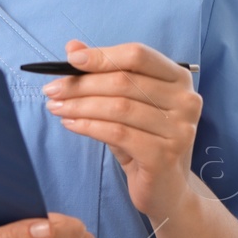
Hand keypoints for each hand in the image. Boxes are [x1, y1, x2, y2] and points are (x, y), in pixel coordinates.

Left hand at [42, 40, 202, 220]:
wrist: (167, 190)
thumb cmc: (144, 140)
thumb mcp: (126, 103)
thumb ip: (104, 73)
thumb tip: (73, 47)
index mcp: (179, 79)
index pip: (138, 56)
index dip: (102, 55)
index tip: (71, 60)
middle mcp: (186, 100)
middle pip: (124, 81)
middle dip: (82, 84)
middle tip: (52, 89)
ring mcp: (179, 129)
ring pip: (118, 108)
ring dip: (80, 106)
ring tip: (56, 108)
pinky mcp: (165, 155)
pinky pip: (118, 134)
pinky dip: (89, 127)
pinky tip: (70, 125)